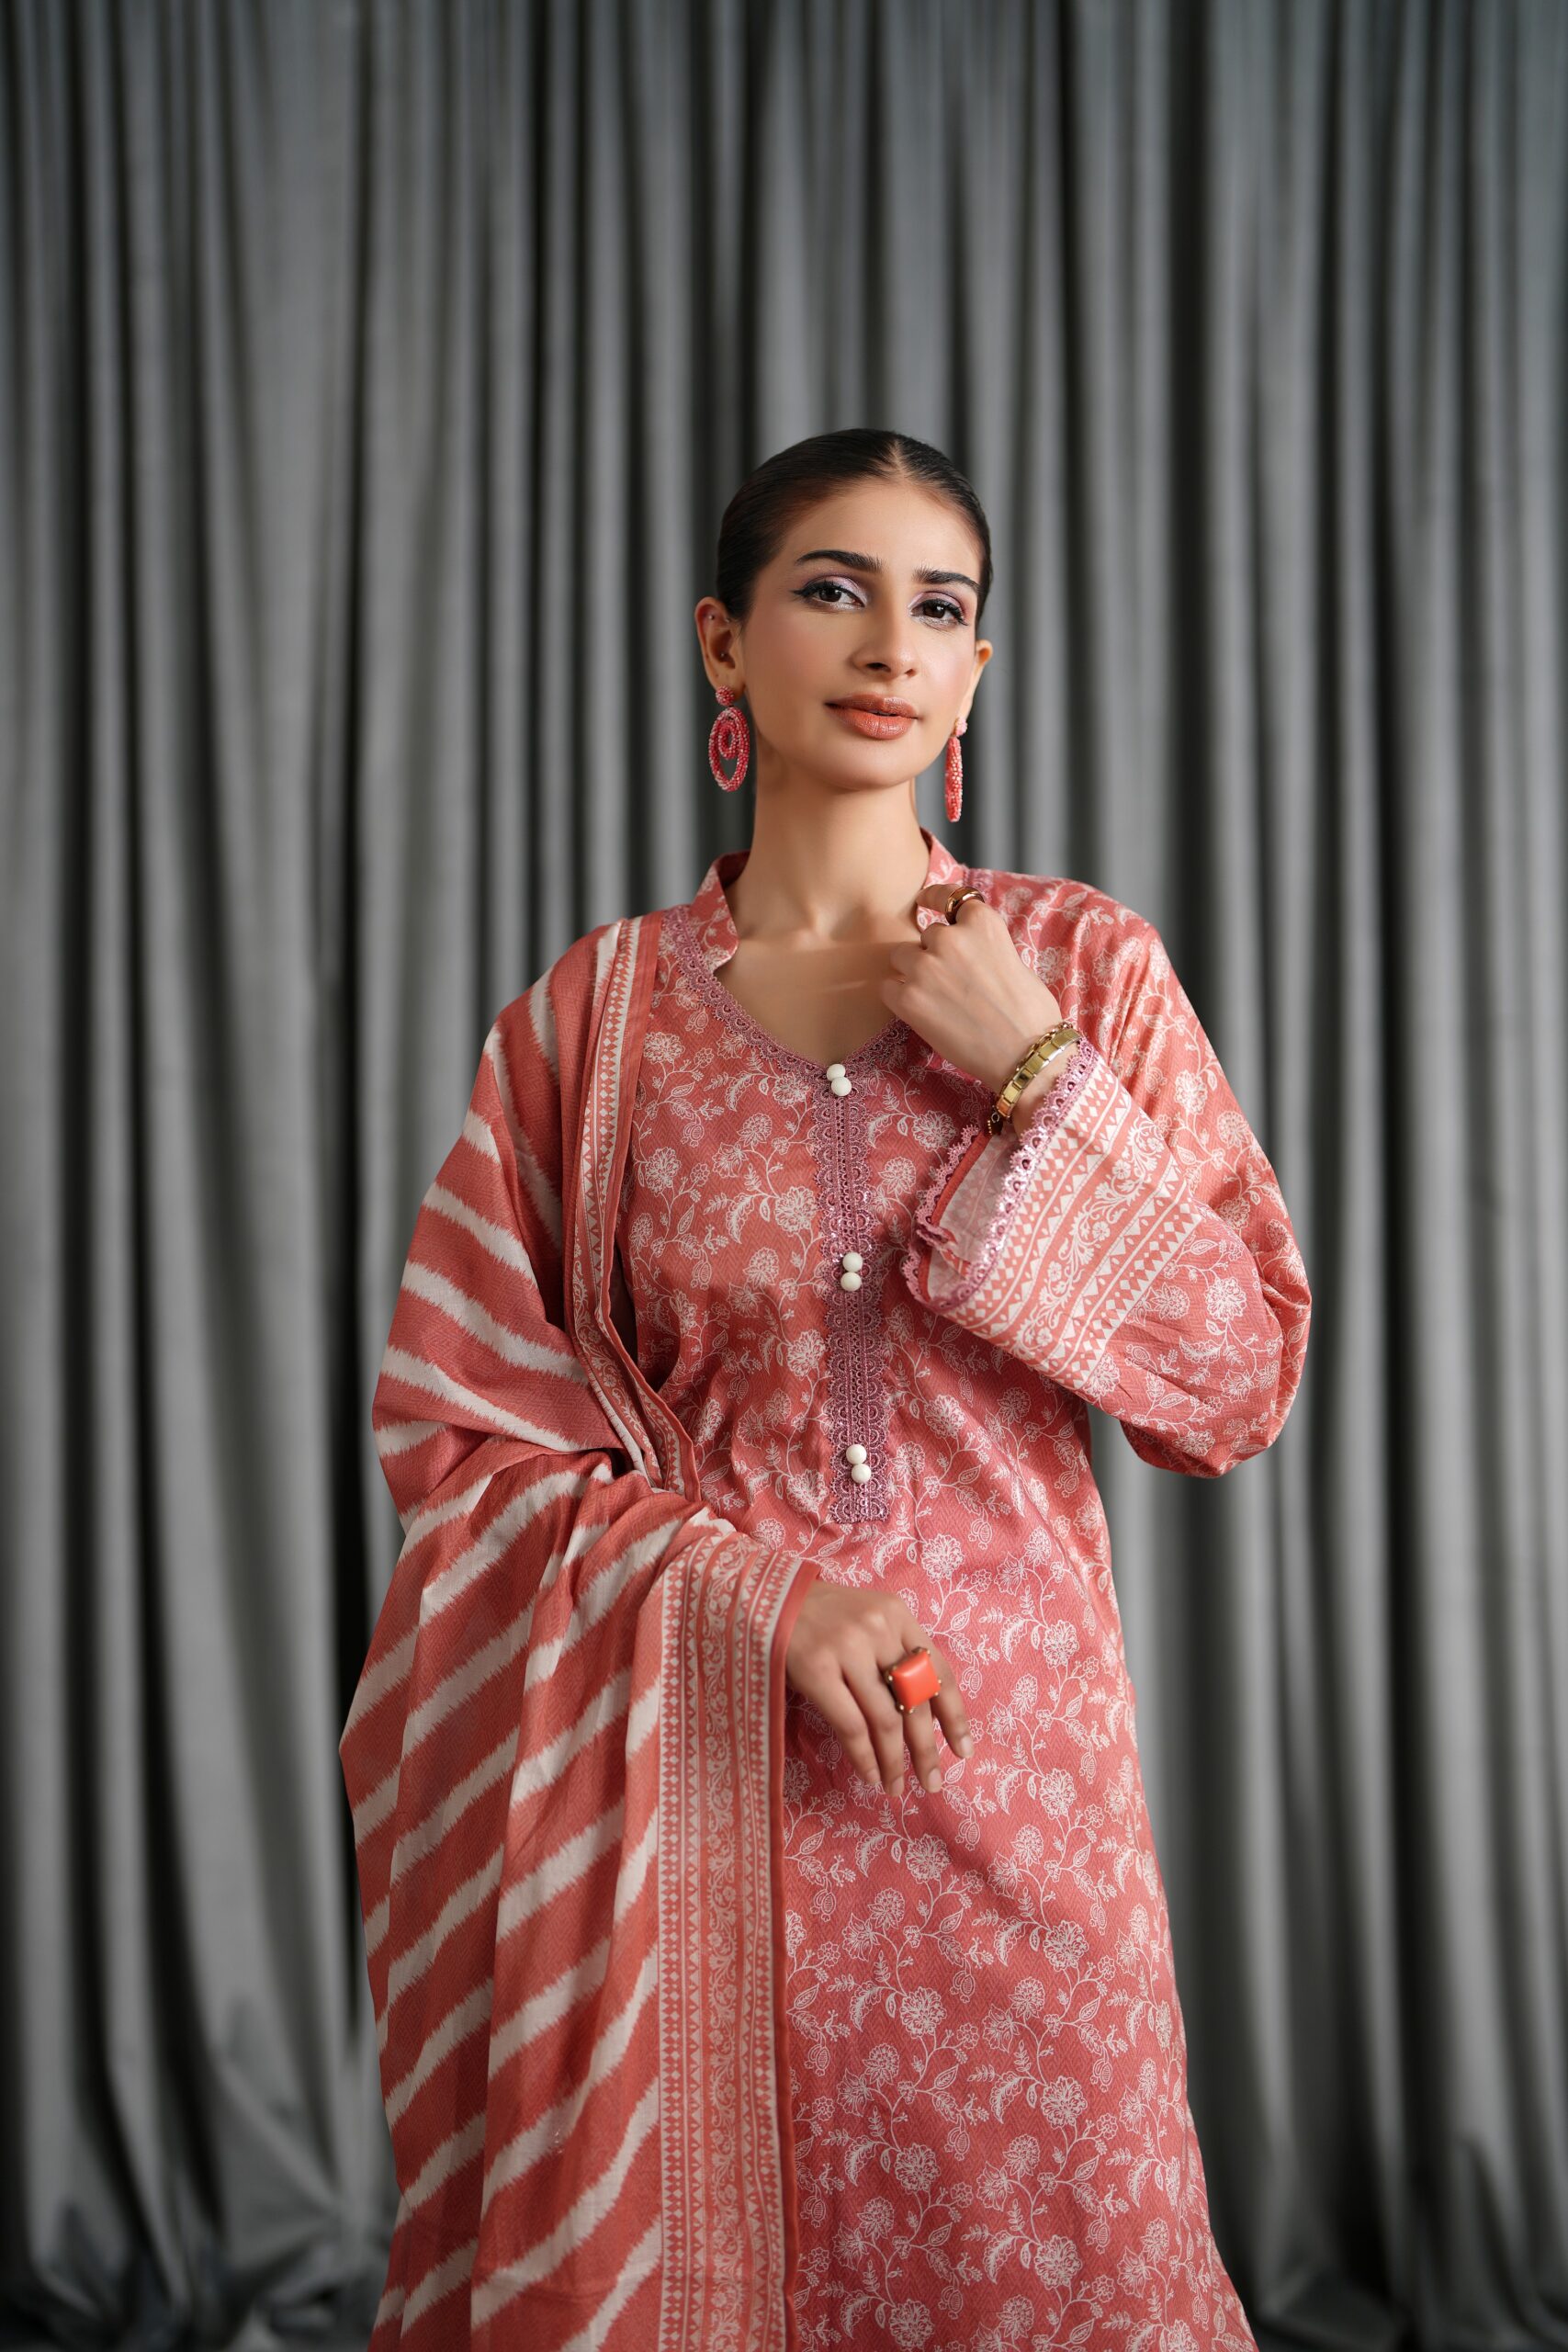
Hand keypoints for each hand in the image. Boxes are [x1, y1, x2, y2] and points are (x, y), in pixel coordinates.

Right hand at [785, 1576, 973, 1798]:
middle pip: (916, 1700)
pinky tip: (870, 1774)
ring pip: (886, 1718)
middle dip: (927, 1749)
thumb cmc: (820, 1617)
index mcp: (897, 1614)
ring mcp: (847, 1647)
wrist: (764, 1598)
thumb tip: (922, 1720)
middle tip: (932, 1782)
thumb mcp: (866, 1621)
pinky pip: (851, 1725)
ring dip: (895, 1761)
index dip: (954, 1716)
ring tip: (896, 1787)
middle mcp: (878, 1628)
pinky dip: (864, 1756)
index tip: (963, 1751)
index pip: (938, 1671)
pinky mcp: (816, 1669)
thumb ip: (893, 1654)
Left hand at [881, 886, 1062, 1097]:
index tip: (924, 901)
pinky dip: (899, 997)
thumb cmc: (1030, 1013)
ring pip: (901, 957)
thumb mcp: (1012, 959)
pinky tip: (920, 1012)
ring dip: (913, 972)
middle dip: (934, 952)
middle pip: (925, 935)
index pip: (949, 896)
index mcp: (981, 922)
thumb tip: (963, 948)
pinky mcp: (909, 999)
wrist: (1026, 1053)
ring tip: (937, 999)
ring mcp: (925, 968)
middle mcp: (950, 938)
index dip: (934, 898)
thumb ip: (981, 945)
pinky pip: (887, 987)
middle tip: (952, 982)